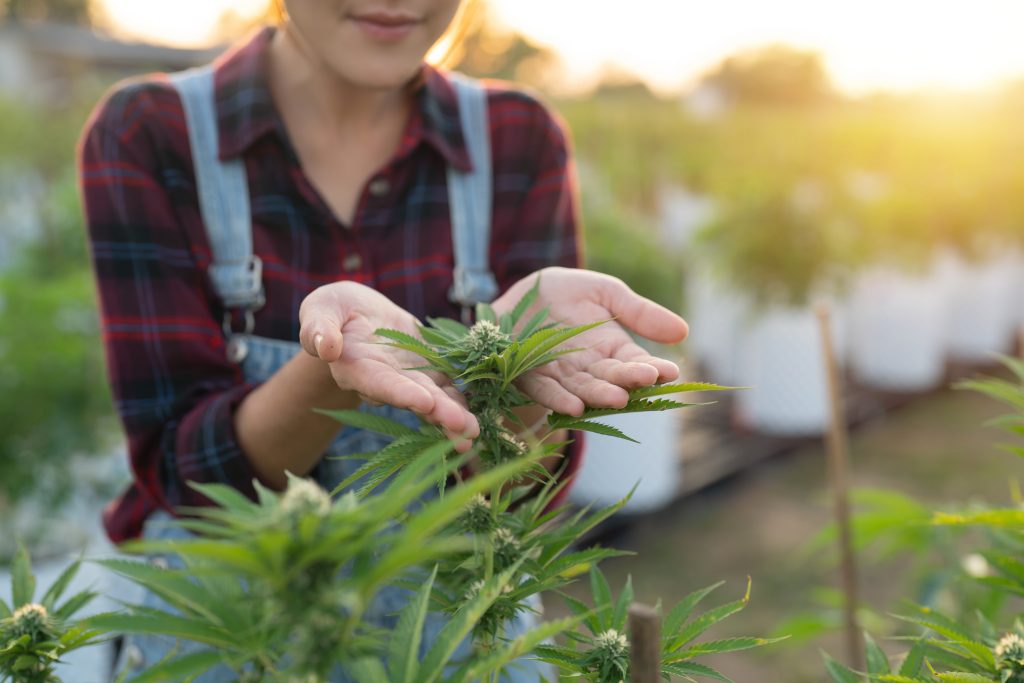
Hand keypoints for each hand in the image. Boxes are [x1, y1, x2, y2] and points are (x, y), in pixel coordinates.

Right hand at [299, 281, 478, 445]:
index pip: (379, 384)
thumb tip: (325, 346)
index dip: (399, 394)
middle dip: (439, 414)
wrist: (354, 313)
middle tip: (464, 429)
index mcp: (356, 369)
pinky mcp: (430, 369)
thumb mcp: (320, 310)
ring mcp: (411, 378)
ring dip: (457, 415)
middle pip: (414, 400)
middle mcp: (386, 381)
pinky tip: (490, 407)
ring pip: (437, 398)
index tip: (422, 402)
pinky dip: (468, 396)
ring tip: (477, 431)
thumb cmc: (331, 310)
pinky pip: (451, 384)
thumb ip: (319, 328)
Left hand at [492, 267, 688, 415]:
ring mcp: (560, 376)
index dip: (654, 367)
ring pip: (583, 390)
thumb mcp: (606, 292)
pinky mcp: (529, 378)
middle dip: (629, 379)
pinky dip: (558, 400)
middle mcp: (589, 368)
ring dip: (599, 395)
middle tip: (646, 379)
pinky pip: (545, 391)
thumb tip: (684, 331)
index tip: (671, 371)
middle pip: (612, 378)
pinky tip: (573, 406)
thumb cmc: (565, 293)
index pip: (637, 362)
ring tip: (617, 398)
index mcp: (612, 348)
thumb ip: (640, 312)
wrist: (516, 296)